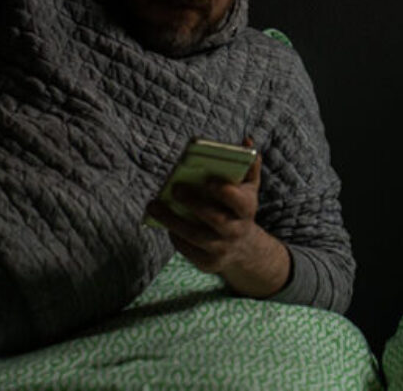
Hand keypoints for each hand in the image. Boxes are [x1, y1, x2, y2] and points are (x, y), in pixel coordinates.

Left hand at [146, 138, 291, 297]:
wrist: (244, 248)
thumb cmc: (239, 208)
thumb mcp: (249, 189)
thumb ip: (249, 165)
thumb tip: (247, 140)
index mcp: (247, 209)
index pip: (239, 201)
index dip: (223, 191)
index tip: (206, 179)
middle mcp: (237, 230)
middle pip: (214, 218)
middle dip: (193, 202)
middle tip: (175, 188)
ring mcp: (222, 248)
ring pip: (194, 235)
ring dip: (172, 220)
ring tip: (154, 204)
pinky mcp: (208, 262)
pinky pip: (186, 249)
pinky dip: (174, 235)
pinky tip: (163, 222)